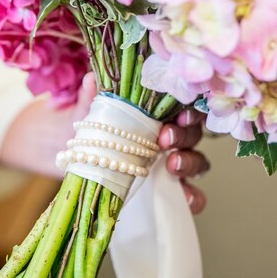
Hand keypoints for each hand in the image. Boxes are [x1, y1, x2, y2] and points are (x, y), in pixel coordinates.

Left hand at [1, 73, 208, 213]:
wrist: (79, 169)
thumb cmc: (92, 137)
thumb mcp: (88, 118)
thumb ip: (92, 99)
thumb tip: (91, 78)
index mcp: (158, 116)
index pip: (183, 108)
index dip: (187, 110)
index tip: (176, 116)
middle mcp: (170, 139)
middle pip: (193, 133)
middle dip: (183, 135)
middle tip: (165, 140)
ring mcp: (172, 166)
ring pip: (198, 162)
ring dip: (190, 162)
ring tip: (173, 166)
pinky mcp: (168, 192)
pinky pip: (192, 195)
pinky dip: (193, 197)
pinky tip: (185, 199)